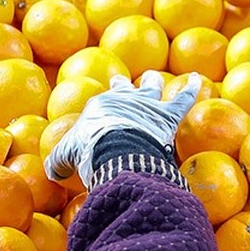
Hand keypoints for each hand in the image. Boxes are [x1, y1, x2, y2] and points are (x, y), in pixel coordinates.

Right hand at [44, 71, 201, 185]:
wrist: (118, 151)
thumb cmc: (91, 153)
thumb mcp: (66, 158)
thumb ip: (58, 162)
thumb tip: (53, 173)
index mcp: (99, 107)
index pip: (101, 102)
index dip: (101, 102)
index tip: (101, 103)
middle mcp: (123, 99)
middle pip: (125, 88)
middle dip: (124, 85)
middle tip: (124, 81)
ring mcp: (147, 105)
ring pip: (151, 86)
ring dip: (153, 82)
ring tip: (155, 78)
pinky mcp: (167, 115)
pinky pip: (183, 98)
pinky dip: (191, 87)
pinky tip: (196, 79)